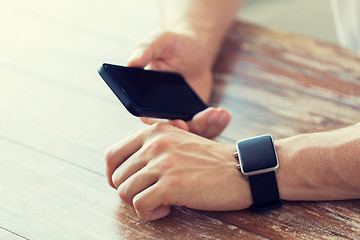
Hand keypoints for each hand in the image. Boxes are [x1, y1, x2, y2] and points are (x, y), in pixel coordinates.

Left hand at [105, 123, 251, 220]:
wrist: (241, 170)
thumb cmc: (210, 160)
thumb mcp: (180, 139)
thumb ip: (155, 138)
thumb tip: (134, 137)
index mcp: (154, 132)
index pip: (112, 155)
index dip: (114, 175)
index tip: (128, 185)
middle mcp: (155, 144)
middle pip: (117, 177)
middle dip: (130, 192)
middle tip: (150, 195)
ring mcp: (163, 164)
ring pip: (125, 192)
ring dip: (140, 204)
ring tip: (161, 203)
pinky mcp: (172, 184)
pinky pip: (140, 205)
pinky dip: (149, 214)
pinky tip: (166, 209)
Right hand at [127, 31, 230, 137]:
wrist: (194, 51)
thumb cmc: (173, 44)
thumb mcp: (160, 41)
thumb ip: (146, 49)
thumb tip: (131, 62)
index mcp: (143, 99)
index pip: (150, 120)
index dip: (164, 125)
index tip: (180, 122)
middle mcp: (159, 114)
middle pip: (174, 132)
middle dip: (193, 128)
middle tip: (209, 115)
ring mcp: (179, 118)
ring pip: (192, 134)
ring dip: (208, 126)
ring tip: (219, 112)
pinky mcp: (195, 119)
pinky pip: (205, 129)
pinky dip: (216, 125)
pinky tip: (224, 114)